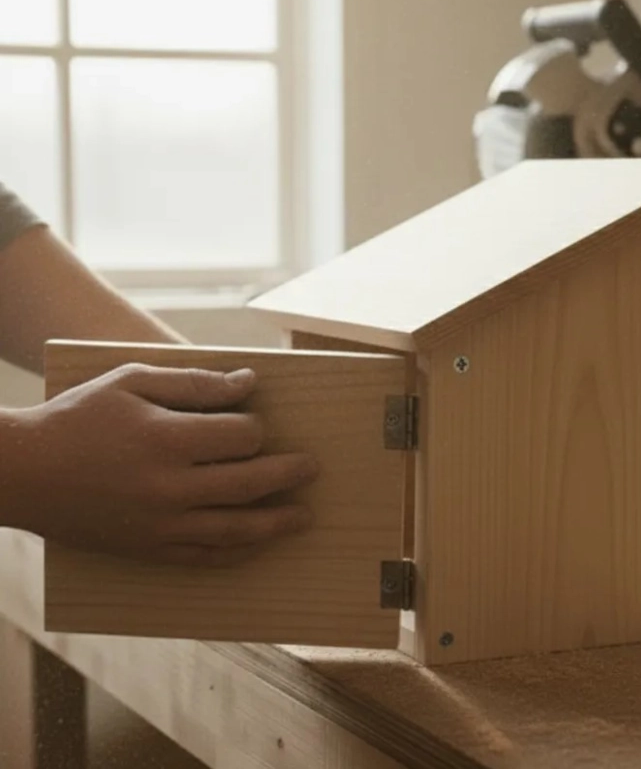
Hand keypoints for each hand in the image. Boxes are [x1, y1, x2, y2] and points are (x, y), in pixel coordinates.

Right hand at [1, 363, 318, 565]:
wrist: (23, 473)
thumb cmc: (79, 416)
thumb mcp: (132, 381)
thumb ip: (195, 382)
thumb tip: (250, 382)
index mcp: (167, 439)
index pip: (241, 437)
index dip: (258, 428)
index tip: (259, 425)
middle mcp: (170, 487)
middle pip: (250, 484)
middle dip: (288, 473)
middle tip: (313, 468)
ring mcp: (160, 525)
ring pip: (236, 529)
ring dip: (277, 524)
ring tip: (305, 517)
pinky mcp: (148, 550)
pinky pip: (204, 559)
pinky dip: (237, 553)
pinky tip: (258, 546)